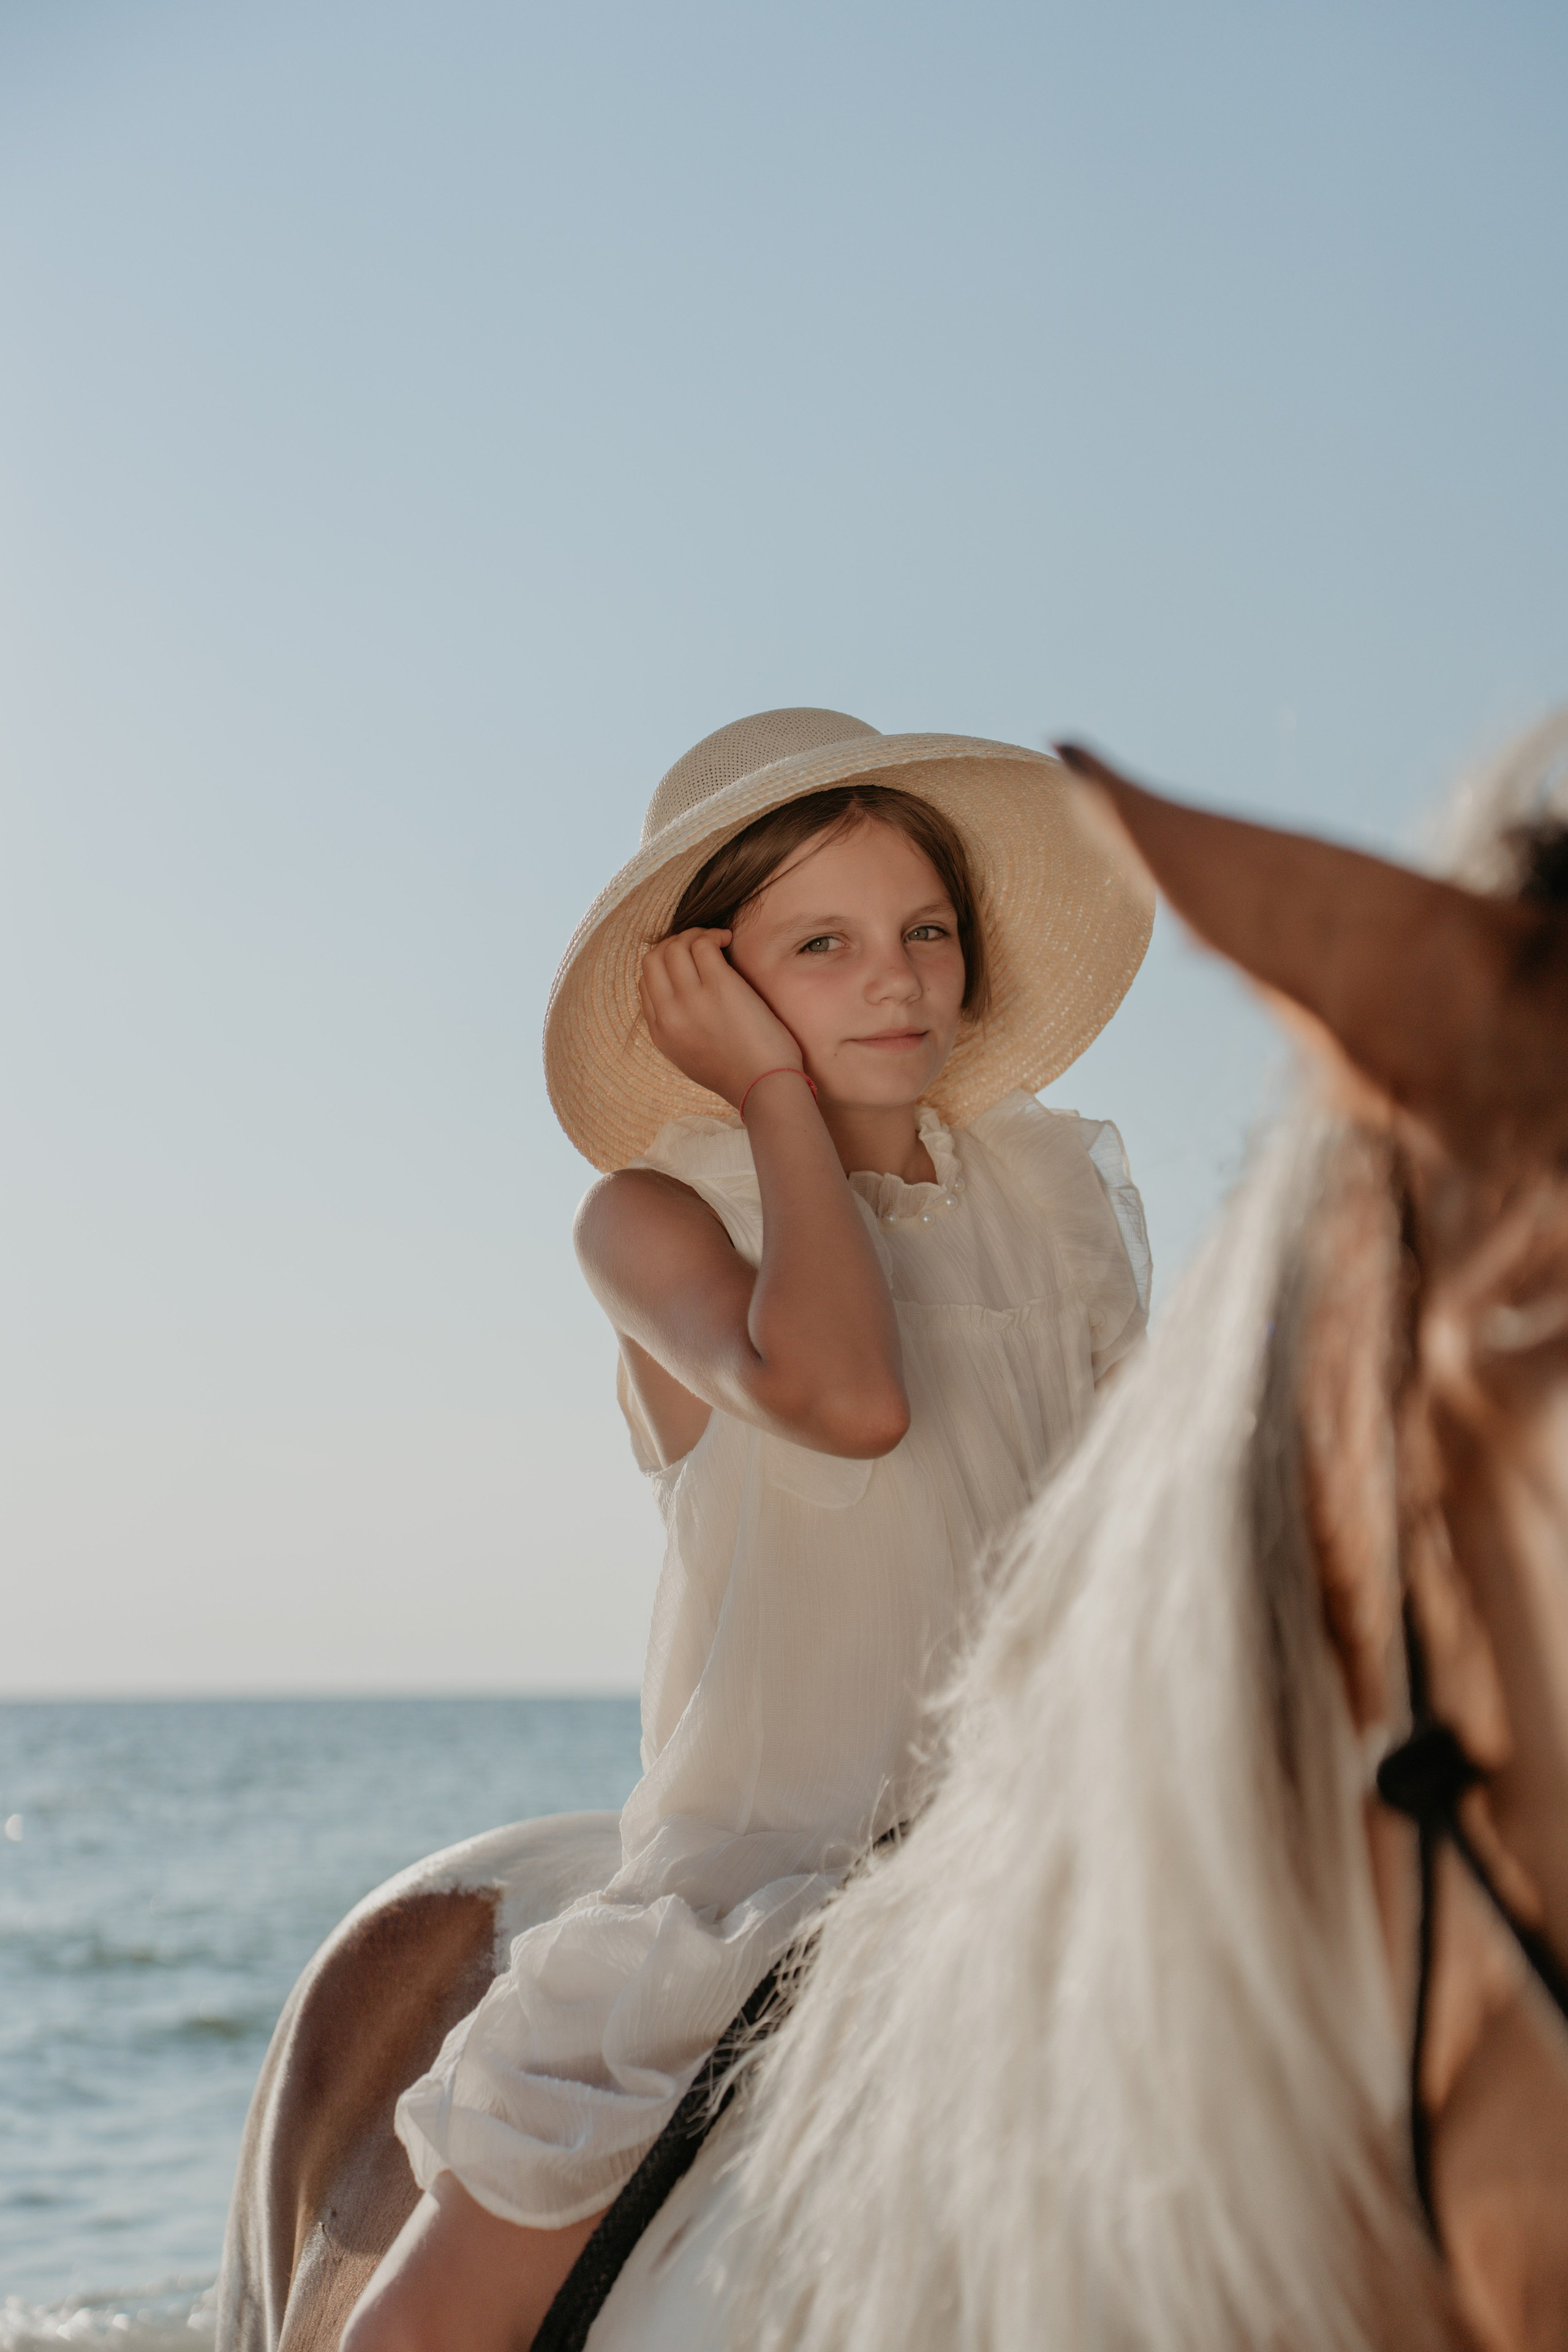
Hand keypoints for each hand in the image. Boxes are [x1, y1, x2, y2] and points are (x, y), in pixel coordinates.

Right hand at [639, 929, 804, 1108]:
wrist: (766, 1088)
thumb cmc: (740, 1073)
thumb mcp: (691, 1057)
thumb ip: (678, 1028)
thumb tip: (679, 993)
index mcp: (661, 1033)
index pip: (645, 982)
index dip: (664, 964)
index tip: (688, 962)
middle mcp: (669, 1014)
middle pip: (653, 958)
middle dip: (674, 943)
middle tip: (701, 945)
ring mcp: (692, 999)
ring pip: (675, 946)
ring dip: (696, 934)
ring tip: (718, 940)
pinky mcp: (719, 986)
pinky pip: (703, 944)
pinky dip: (713, 935)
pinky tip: (727, 940)